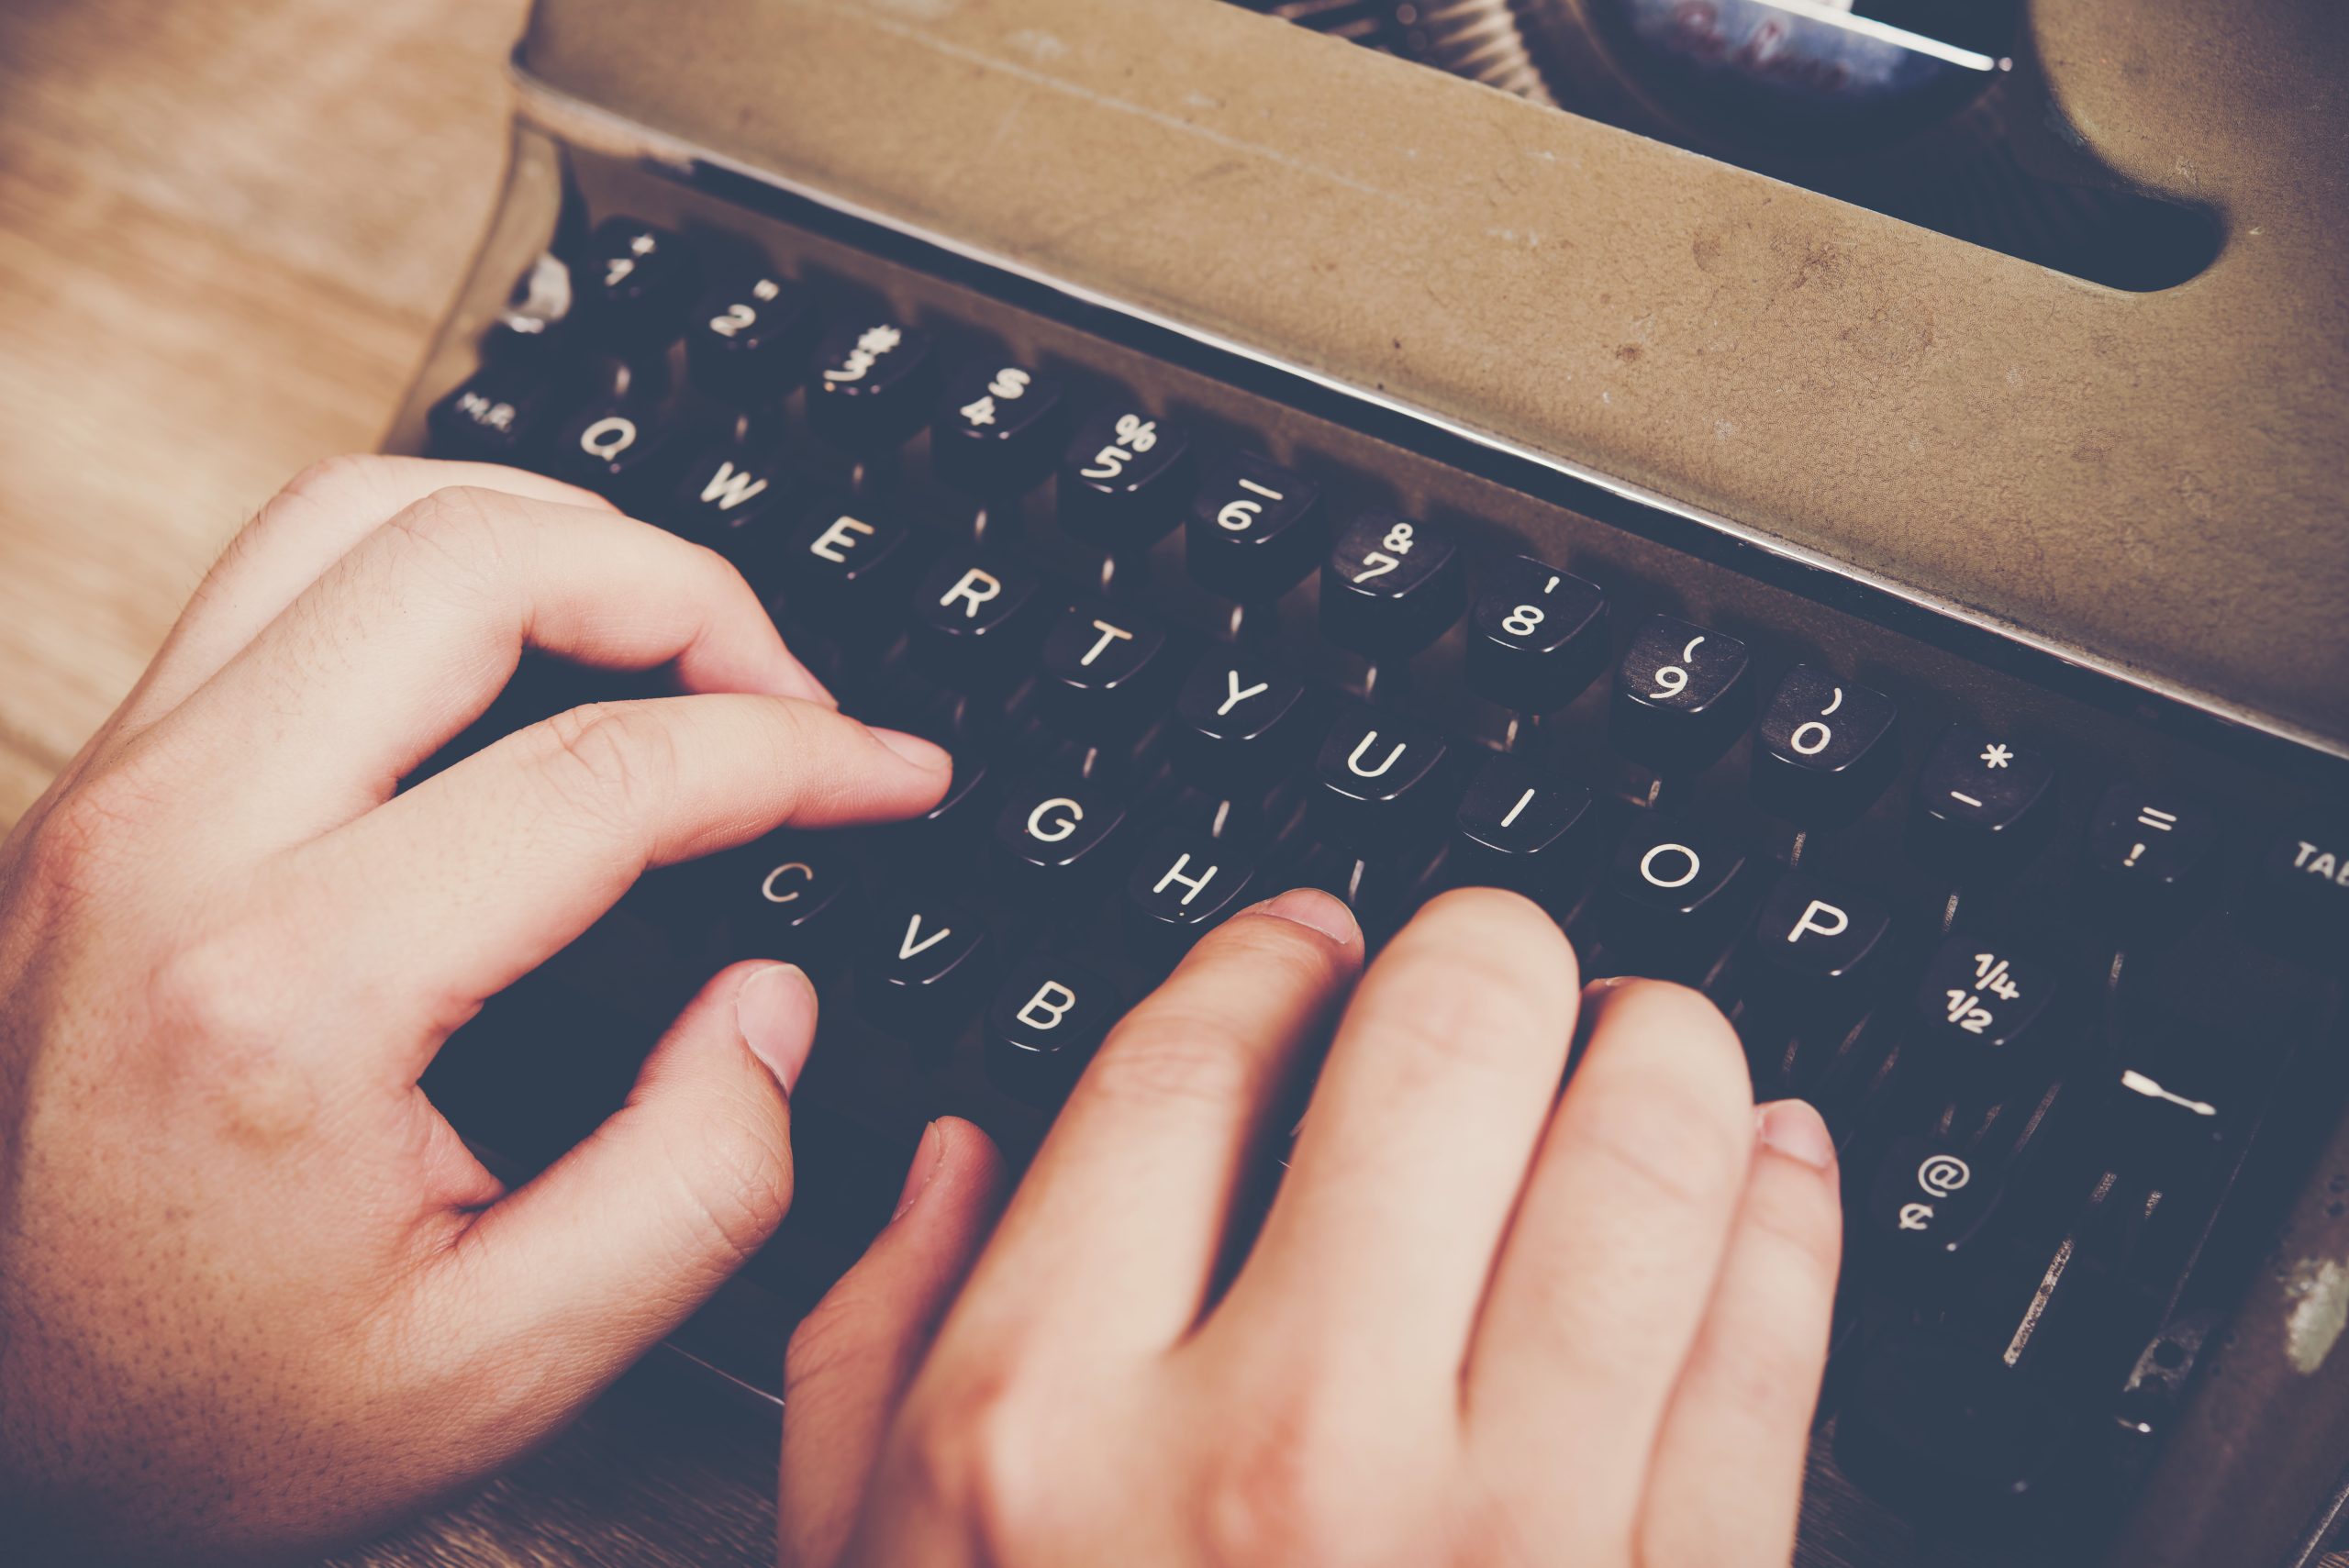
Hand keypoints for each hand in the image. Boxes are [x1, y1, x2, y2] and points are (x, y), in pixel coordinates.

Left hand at [0, 456, 953, 1563]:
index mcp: (288, 986)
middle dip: (686, 587)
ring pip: (356, 513)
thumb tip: (769, 1005)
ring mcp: (114, 792)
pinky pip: (281, 578)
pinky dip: (437, 567)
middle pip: (468, 560)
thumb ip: (694, 1186)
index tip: (889, 777)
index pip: (606, 772)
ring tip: (670, 631)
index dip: (800, 755)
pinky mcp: (97, 788)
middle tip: (787, 688)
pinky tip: (520, 655)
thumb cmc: (191, 1409)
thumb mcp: (497, 1370)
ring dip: (551, 537)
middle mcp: (174, 840)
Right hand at [782, 887, 1840, 1567]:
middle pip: (1434, 1047)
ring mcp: (1500, 1536)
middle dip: (1484, 950)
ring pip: (1644, 1153)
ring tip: (1651, 1031)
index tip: (1306, 939)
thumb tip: (950, 1151)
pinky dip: (1790, 1208)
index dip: (1262, 953)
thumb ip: (873, 1353)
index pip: (1177, 1065)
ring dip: (1666, 1045)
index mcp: (1042, 1426)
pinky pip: (1769, 1339)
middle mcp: (1273, 1450)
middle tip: (1495, 953)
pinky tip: (1770, 1162)